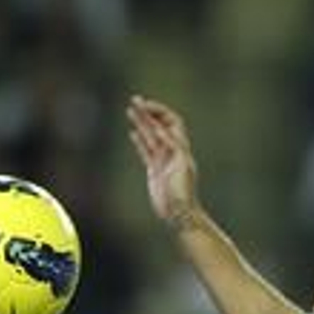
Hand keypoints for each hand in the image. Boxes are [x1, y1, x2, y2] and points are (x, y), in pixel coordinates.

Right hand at [126, 95, 201, 230]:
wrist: (180, 214)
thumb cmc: (183, 193)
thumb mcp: (180, 167)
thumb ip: (172, 148)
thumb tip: (161, 130)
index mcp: (180, 149)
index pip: (172, 122)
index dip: (160, 112)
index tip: (145, 106)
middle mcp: (172, 152)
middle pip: (160, 126)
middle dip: (149, 112)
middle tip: (135, 100)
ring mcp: (163, 161)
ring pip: (151, 137)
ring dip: (142, 123)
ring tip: (130, 110)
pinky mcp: (155, 171)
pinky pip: (146, 152)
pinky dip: (139, 141)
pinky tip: (133, 132)